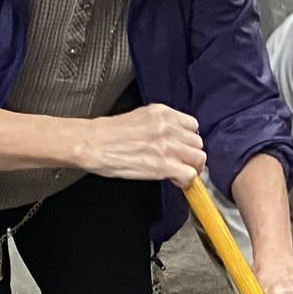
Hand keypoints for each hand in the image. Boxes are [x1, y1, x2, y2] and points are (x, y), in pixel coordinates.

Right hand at [79, 104, 205, 182]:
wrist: (93, 143)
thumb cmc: (109, 133)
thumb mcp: (140, 118)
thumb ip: (160, 125)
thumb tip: (172, 139)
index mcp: (163, 113)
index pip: (192, 126)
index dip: (187, 140)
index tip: (181, 148)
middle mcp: (169, 127)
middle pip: (198, 143)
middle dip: (190, 155)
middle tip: (179, 162)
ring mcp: (168, 146)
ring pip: (199, 159)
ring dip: (190, 167)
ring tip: (177, 171)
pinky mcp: (163, 165)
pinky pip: (190, 175)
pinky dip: (185, 180)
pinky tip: (174, 180)